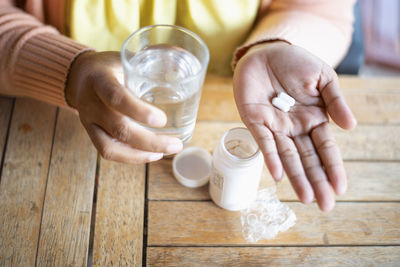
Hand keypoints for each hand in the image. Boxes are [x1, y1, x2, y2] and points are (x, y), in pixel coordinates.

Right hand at [66, 51, 182, 163]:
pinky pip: (108, 152)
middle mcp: (91, 103)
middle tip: (176, 144)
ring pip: (112, 147)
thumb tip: (184, 53)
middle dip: (150, 141)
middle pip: (119, 128)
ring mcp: (89, 121)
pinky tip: (152, 155)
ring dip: (142, 154)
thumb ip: (153, 56)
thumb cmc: (111, 67)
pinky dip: (132, 157)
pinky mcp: (91, 134)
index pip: (116, 97)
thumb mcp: (127, 57)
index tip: (162, 120)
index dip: (139, 111)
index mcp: (100, 80)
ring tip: (167, 151)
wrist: (81, 77)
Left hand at [233, 42, 356, 210]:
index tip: (340, 188)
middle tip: (325, 206)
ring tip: (306, 198)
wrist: (267, 51)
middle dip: (316, 181)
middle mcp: (294, 128)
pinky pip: (263, 142)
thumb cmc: (296, 63)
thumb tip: (350, 126)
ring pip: (287, 156)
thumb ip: (336, 101)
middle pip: (307, 158)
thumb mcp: (323, 78)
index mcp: (313, 119)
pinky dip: (271, 158)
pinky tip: (278, 175)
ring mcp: (274, 126)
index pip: (325, 148)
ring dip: (296, 177)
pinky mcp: (255, 121)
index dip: (333, 167)